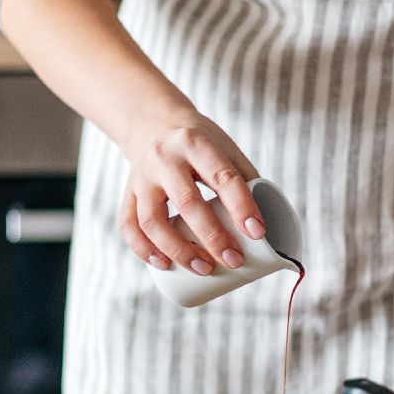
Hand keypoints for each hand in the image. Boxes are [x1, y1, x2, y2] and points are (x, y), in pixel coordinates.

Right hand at [120, 108, 263, 275]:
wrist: (154, 124)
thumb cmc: (200, 144)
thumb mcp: (224, 148)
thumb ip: (244, 180)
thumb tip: (265, 227)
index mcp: (196, 143)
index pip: (222, 177)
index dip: (241, 207)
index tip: (258, 233)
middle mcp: (164, 158)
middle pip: (187, 202)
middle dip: (212, 237)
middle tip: (234, 260)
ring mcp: (141, 176)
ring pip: (152, 219)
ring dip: (178, 250)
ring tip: (203, 269)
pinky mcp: (127, 192)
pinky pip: (128, 225)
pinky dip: (143, 249)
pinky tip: (163, 265)